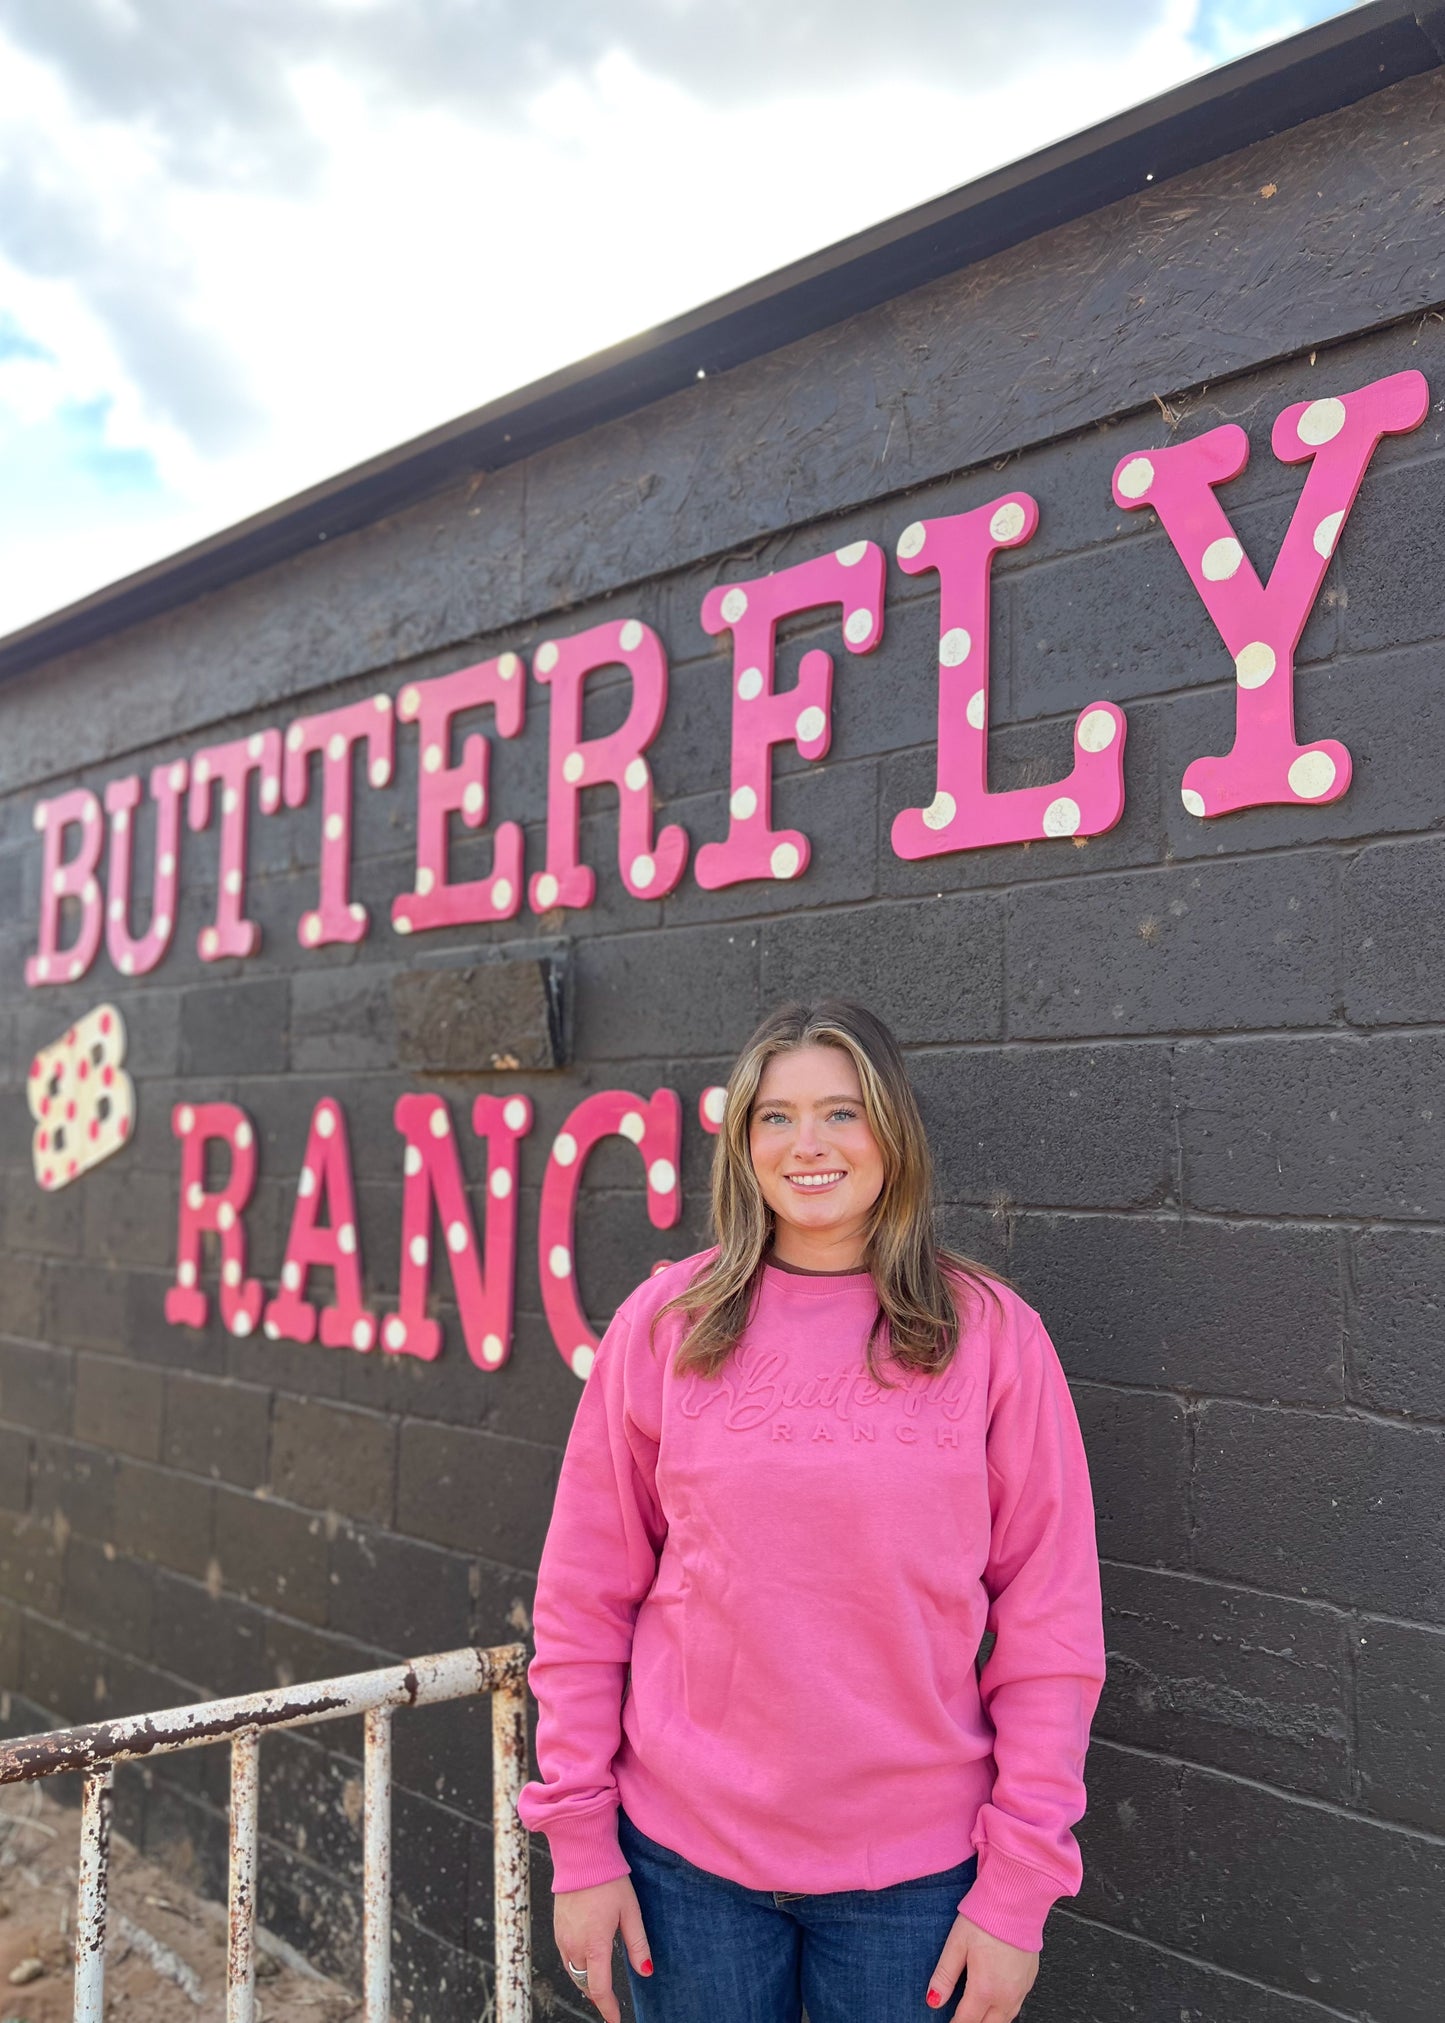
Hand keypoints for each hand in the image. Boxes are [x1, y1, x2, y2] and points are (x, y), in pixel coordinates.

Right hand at [554, 1876, 653, 2020]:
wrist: (581, 1856)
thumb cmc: (609, 1881)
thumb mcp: (630, 1911)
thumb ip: (637, 1944)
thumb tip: (646, 1971)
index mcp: (594, 1944)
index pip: (599, 1989)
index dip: (608, 2008)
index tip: (615, 2020)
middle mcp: (574, 1945)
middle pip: (584, 1984)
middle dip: (597, 1995)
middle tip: (610, 2003)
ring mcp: (562, 1937)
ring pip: (573, 1972)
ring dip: (586, 1982)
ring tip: (599, 1986)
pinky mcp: (556, 1929)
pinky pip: (566, 1957)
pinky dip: (576, 1966)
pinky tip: (587, 1961)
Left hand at [926, 1913, 1037, 2019]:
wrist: (1017, 1900)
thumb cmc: (987, 1917)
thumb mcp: (956, 1944)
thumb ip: (944, 1976)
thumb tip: (933, 2000)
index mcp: (985, 1989)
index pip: (966, 2022)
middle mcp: (1006, 1995)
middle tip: (959, 2016)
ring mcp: (1021, 1989)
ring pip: (1004, 2020)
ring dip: (988, 2019)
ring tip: (974, 2011)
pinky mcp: (1030, 1980)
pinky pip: (1016, 2006)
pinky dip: (1002, 2009)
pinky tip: (993, 1998)